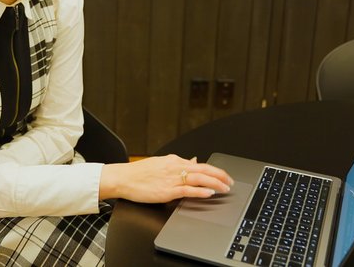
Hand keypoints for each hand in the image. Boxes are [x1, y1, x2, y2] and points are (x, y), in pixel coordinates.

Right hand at [99, 154, 233, 202]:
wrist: (123, 178)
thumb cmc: (139, 173)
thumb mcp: (161, 163)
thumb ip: (178, 163)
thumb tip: (193, 160)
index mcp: (173, 160)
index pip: (199, 164)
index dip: (214, 170)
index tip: (224, 175)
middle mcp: (175, 167)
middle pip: (203, 169)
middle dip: (220, 175)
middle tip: (231, 181)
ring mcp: (171, 178)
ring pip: (199, 178)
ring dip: (215, 183)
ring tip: (225, 188)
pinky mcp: (167, 190)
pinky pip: (188, 190)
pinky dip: (201, 191)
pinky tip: (209, 193)